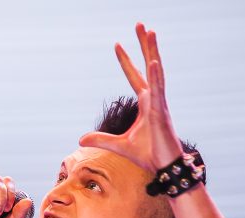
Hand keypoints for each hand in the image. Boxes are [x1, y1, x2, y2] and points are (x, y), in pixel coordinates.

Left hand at [78, 22, 183, 172]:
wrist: (163, 166)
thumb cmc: (148, 154)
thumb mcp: (118, 145)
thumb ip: (101, 139)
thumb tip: (80, 139)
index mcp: (146, 103)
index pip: (134, 76)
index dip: (126, 61)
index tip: (117, 44)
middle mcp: (154, 99)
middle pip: (148, 66)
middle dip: (143, 45)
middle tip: (140, 24)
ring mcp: (159, 103)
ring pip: (156, 71)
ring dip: (152, 51)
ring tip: (150, 32)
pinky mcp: (162, 112)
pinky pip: (159, 90)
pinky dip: (156, 76)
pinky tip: (153, 61)